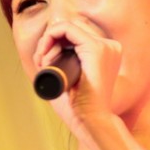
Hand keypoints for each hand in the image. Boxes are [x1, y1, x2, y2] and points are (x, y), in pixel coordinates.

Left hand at [33, 17, 121, 136]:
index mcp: (107, 53)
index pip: (76, 35)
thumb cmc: (79, 107)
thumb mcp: (71, 79)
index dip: (54, 43)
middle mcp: (110, 47)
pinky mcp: (96, 48)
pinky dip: (49, 37)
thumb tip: (44, 51)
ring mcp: (105, 46)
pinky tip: (44, 55)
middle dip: (49, 42)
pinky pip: (66, 28)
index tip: (42, 62)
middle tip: (40, 63)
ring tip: (42, 63)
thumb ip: (64, 64)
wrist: (90, 121)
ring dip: (47, 41)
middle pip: (71, 29)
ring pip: (66, 27)